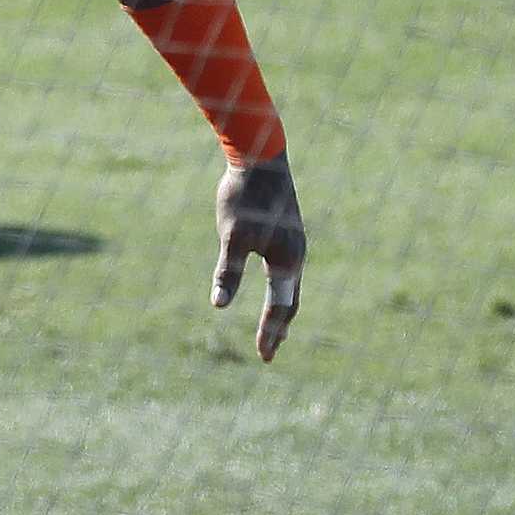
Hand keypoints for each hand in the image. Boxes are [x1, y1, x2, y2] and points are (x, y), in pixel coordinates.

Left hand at [212, 152, 304, 361]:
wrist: (260, 157)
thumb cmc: (245, 197)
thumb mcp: (232, 236)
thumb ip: (228, 271)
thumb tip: (219, 305)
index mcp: (287, 261)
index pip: (281, 307)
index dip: (271, 332)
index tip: (263, 357)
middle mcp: (296, 254)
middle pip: (290, 300)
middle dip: (279, 327)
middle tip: (268, 352)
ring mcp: (293, 241)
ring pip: (289, 283)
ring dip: (282, 307)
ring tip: (274, 327)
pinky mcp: (284, 229)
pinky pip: (284, 267)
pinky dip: (279, 285)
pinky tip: (270, 282)